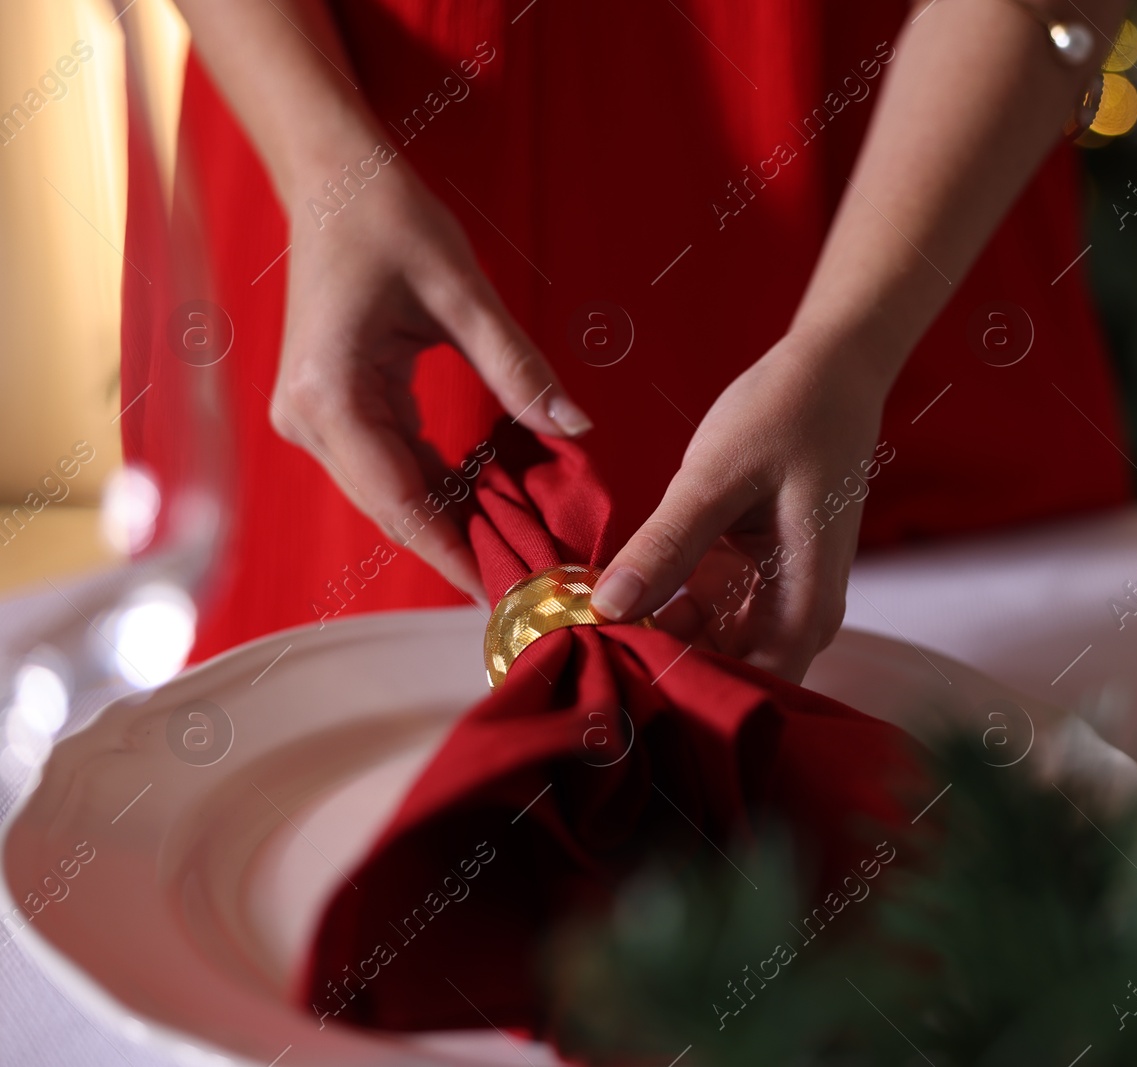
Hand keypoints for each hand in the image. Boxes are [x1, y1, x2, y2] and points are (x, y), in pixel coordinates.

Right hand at [268, 160, 591, 600]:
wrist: (332, 180)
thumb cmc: (390, 220)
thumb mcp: (464, 294)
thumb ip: (519, 369)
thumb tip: (577, 428)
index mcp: (333, 395)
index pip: (401, 501)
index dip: (455, 555)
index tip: (506, 595)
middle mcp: (309, 420)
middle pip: (393, 510)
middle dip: (461, 548)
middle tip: (533, 583)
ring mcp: (313, 420)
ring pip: (391, 495)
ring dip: (453, 523)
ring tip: (523, 552)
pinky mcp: (330, 411)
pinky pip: (388, 466)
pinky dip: (438, 488)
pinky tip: (490, 505)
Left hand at [589, 338, 892, 681]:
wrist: (829, 370)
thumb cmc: (787, 415)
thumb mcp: (716, 476)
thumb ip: (666, 545)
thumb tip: (608, 608)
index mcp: (805, 602)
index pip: (753, 687)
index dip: (689, 696)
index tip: (621, 684)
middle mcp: (799, 614)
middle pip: (730, 674)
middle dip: (663, 670)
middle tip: (590, 656)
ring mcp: (777, 596)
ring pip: (713, 647)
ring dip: (658, 640)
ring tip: (592, 630)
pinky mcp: (756, 576)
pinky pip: (708, 613)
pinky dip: (667, 609)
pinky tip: (619, 598)